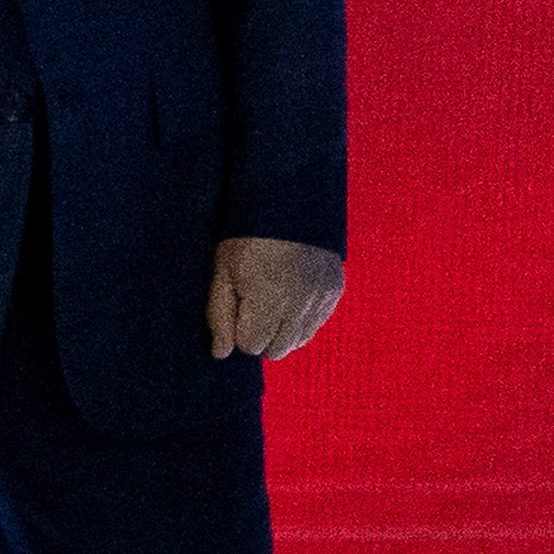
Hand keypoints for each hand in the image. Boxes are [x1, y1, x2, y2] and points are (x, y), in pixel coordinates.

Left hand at [209, 237, 344, 361]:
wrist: (289, 200)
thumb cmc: (246, 236)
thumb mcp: (223, 271)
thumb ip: (219, 316)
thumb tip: (221, 354)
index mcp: (269, 299)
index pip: (250, 345)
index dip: (238, 327)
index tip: (238, 302)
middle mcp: (300, 304)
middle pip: (275, 351)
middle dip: (260, 334)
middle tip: (253, 302)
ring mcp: (321, 298)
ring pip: (297, 342)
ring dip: (280, 330)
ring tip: (271, 299)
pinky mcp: (334, 291)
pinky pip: (314, 326)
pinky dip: (300, 319)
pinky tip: (289, 294)